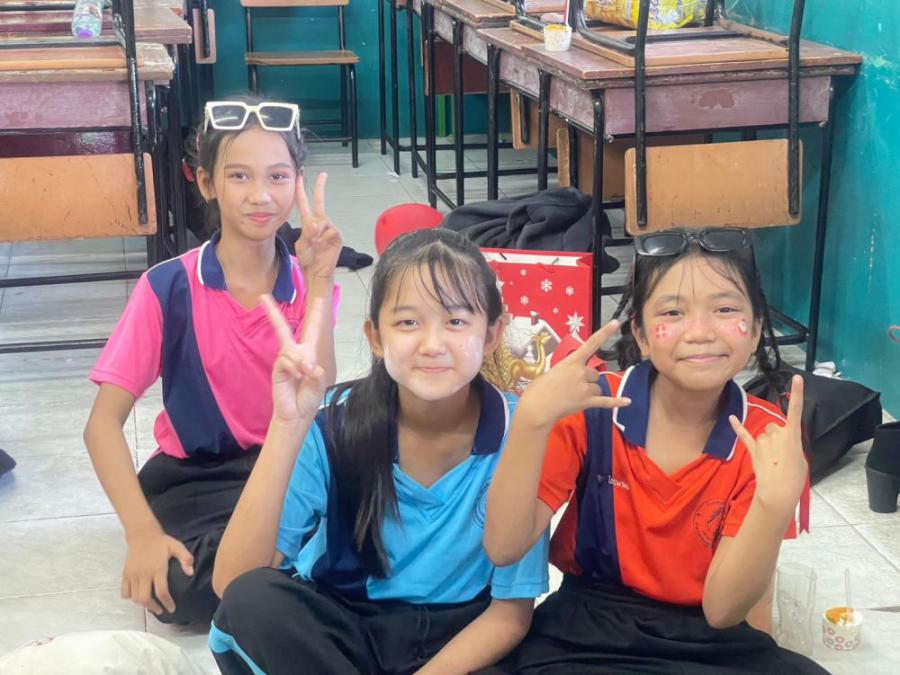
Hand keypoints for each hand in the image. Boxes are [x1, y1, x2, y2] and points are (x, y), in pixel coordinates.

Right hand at [122, 526, 192, 615]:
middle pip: (145, 598)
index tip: (171, 609)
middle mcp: (144, 573)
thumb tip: (191, 573)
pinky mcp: (125, 574)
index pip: (161, 591)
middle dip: (153, 608)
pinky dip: (130, 597)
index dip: (167, 603)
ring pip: (134, 597)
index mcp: (158, 568)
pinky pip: (124, 591)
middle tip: (160, 610)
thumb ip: (186, 558)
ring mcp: (133, 574)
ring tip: (150, 604)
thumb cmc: (161, 542)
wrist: (142, 534)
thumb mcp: (176, 546)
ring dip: (142, 604)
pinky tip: (137, 596)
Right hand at [262, 294, 328, 423]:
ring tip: (303, 374)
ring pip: (290, 350)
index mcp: (309, 353)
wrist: (296, 413)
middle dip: (272, 312)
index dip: (316, 315)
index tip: (318, 299)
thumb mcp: (319, 383)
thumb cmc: (309, 398)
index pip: (313, 330)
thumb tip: (305, 363)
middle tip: (262, 297)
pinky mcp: (277, 368)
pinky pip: (285, 361)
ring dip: (300, 361)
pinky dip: (293, 368)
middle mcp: (295, 353)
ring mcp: (284, 360)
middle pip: (282, 329)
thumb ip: (315, 371)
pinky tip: (296, 376)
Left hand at [294, 173, 342, 279]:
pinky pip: (330, 230)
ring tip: (314, 242)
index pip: (304, 203)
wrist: (316, 272)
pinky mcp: (337, 236)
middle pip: (319, 202)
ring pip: (323, 220)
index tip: (300, 176)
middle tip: (322, 175)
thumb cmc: (307, 258)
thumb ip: (307, 232)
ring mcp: (329, 228)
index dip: (301, 190)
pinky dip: (324, 236)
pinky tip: (322, 245)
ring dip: (317, 230)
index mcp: (308, 223)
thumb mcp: (301, 244)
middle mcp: (319, 223)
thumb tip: (316, 224)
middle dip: (320, 188)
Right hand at [520, 320, 630, 427]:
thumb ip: (566, 371)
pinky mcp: (587, 402)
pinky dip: (616, 402)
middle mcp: (581, 372)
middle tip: (571, 386)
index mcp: (571, 361)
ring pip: (597, 387)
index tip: (616, 323)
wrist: (537, 408)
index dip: (605, 332)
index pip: (591, 344)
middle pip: (594, 373)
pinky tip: (627, 401)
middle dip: (587, 378)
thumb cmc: (538, 389)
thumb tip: (573, 379)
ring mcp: (585, 388)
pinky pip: (606, 401)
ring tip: (573, 396)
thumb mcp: (552, 372)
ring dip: (590, 390)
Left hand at [730, 375, 807, 515]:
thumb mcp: (801, 459)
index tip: (796, 377)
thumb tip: (784, 443)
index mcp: (793, 435)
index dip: (797, 393)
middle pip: (775, 427)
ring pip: (764, 434)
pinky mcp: (752, 449)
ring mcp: (762, 441)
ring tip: (771, 461)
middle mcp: (776, 433)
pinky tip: (731, 417)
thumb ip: (792, 445)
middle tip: (782, 455)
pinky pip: (744, 434)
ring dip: (767, 443)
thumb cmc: (795, 478)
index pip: (796, 410)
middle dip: (777, 436)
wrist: (778, 493)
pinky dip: (737, 426)